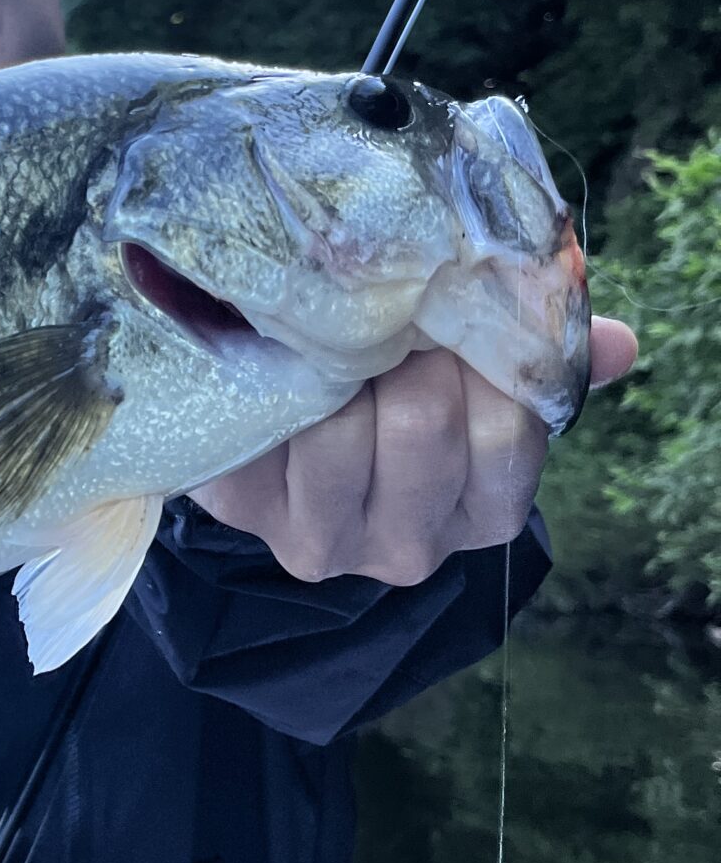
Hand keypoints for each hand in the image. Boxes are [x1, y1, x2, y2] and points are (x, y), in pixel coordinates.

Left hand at [188, 317, 636, 586]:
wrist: (285, 438)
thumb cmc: (398, 400)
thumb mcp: (476, 383)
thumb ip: (537, 362)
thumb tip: (618, 344)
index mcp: (486, 514)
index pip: (507, 431)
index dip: (479, 357)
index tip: (453, 316)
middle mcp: (410, 548)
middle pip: (420, 424)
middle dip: (404, 352)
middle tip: (387, 314)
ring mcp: (323, 541)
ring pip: (340, 431)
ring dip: (335, 366)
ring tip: (332, 339)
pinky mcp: (244, 510)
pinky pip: (267, 429)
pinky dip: (273, 379)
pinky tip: (278, 358)